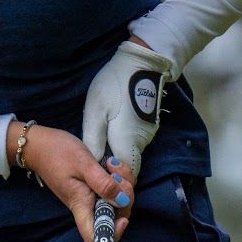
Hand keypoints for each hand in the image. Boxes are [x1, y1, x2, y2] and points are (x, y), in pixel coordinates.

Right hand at [12, 121, 131, 241]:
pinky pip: (115, 188)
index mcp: (81, 205)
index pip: (95, 236)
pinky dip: (119, 176)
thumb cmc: (57, 153)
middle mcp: (88, 205)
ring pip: (118, 200)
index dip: (112, 233)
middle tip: (117, 175)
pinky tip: (112, 163)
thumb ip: (102, 183)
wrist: (41, 144)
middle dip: (125, 198)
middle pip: (115, 216)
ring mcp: (92, 196)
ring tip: (113, 165)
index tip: (123, 217)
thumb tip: (122, 200)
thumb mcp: (83, 164)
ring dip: (124, 183)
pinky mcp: (95, 186)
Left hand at [81, 39, 170, 182]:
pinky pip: (135, 141)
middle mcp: (141, 142)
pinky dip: (123, 140)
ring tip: (101, 138)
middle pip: (127, 164)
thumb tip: (93, 163)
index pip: (123, 174)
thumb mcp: (95, 111)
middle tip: (95, 154)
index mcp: (127, 142)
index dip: (112, 178)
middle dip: (113, 166)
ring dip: (117, 151)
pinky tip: (112, 128)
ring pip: (130, 152)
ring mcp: (147, 133)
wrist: (140, 63)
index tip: (98, 170)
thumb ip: (94, 140)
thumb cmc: (114, 85)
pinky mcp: (148, 124)